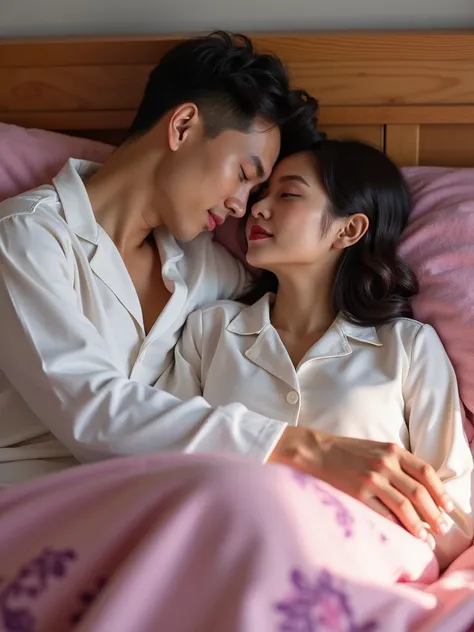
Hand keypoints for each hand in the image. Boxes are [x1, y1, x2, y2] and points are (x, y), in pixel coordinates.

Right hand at [269, 427, 452, 540]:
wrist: (315, 451)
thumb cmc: (346, 451)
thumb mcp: (375, 448)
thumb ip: (397, 462)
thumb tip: (420, 486)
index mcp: (392, 450)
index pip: (426, 472)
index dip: (441, 492)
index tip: (448, 508)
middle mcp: (385, 463)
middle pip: (420, 492)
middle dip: (435, 514)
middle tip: (442, 529)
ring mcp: (371, 479)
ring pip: (405, 506)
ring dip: (420, 525)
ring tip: (428, 538)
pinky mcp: (357, 493)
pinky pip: (384, 513)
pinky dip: (398, 526)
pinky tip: (405, 535)